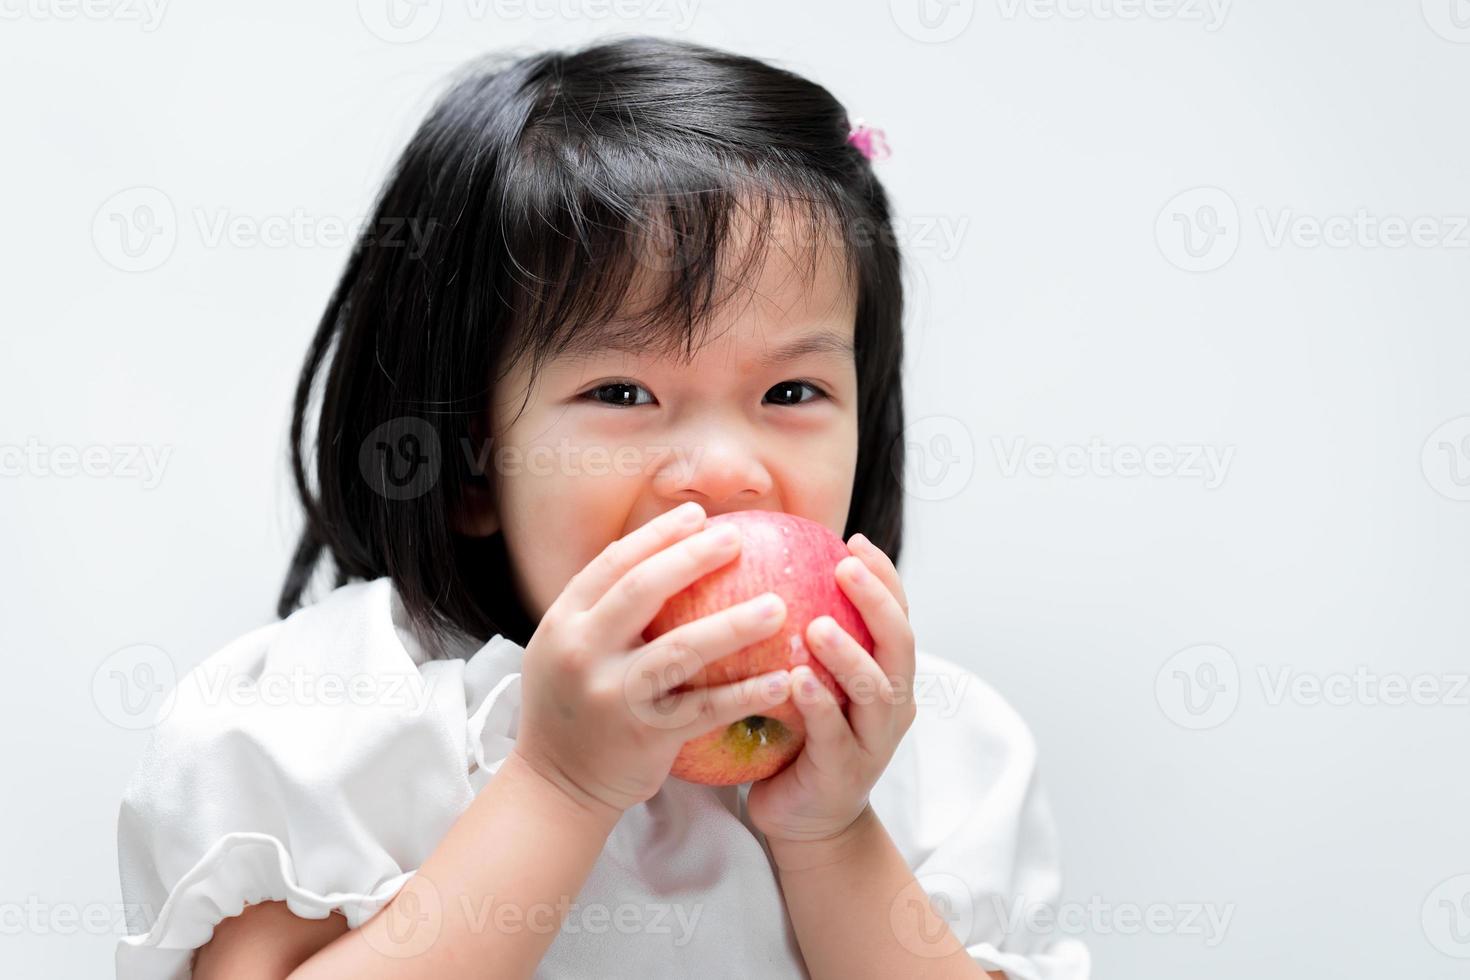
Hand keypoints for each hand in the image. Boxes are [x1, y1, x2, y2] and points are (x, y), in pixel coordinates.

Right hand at [513, 503, 794, 819]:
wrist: (556, 787)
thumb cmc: (574, 708)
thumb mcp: (565, 649)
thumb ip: (602, 608)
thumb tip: (664, 552)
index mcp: (564, 622)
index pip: (613, 564)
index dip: (657, 535)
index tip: (698, 516)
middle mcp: (583, 652)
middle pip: (642, 591)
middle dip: (693, 558)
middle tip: (739, 539)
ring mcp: (613, 693)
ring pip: (681, 649)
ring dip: (734, 624)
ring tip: (778, 607)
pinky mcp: (644, 733)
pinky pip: (705, 708)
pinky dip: (745, 693)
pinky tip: (782, 679)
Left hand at [748, 533, 916, 845]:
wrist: (805, 820)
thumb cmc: (800, 738)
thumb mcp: (812, 680)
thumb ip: (806, 637)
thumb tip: (768, 568)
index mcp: (888, 676)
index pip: (898, 615)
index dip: (883, 577)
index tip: (854, 540)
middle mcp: (892, 704)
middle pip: (900, 645)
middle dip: (878, 602)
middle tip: (845, 567)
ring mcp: (873, 741)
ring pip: (875, 691)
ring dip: (849, 654)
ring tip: (818, 625)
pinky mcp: (844, 773)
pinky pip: (834, 735)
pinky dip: (818, 705)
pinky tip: (795, 680)